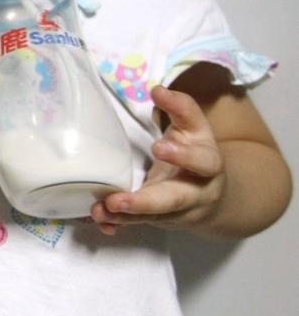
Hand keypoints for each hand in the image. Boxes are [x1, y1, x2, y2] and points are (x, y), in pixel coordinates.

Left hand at [91, 85, 225, 234]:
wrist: (215, 196)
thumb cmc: (197, 154)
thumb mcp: (196, 130)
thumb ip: (180, 109)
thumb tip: (158, 89)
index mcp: (208, 165)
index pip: (202, 161)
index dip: (184, 155)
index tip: (159, 147)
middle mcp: (195, 193)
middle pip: (172, 201)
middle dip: (145, 202)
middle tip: (117, 200)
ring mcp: (176, 212)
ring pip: (151, 217)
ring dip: (124, 216)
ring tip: (99, 209)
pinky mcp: (159, 221)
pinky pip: (139, 226)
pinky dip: (119, 225)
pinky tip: (102, 223)